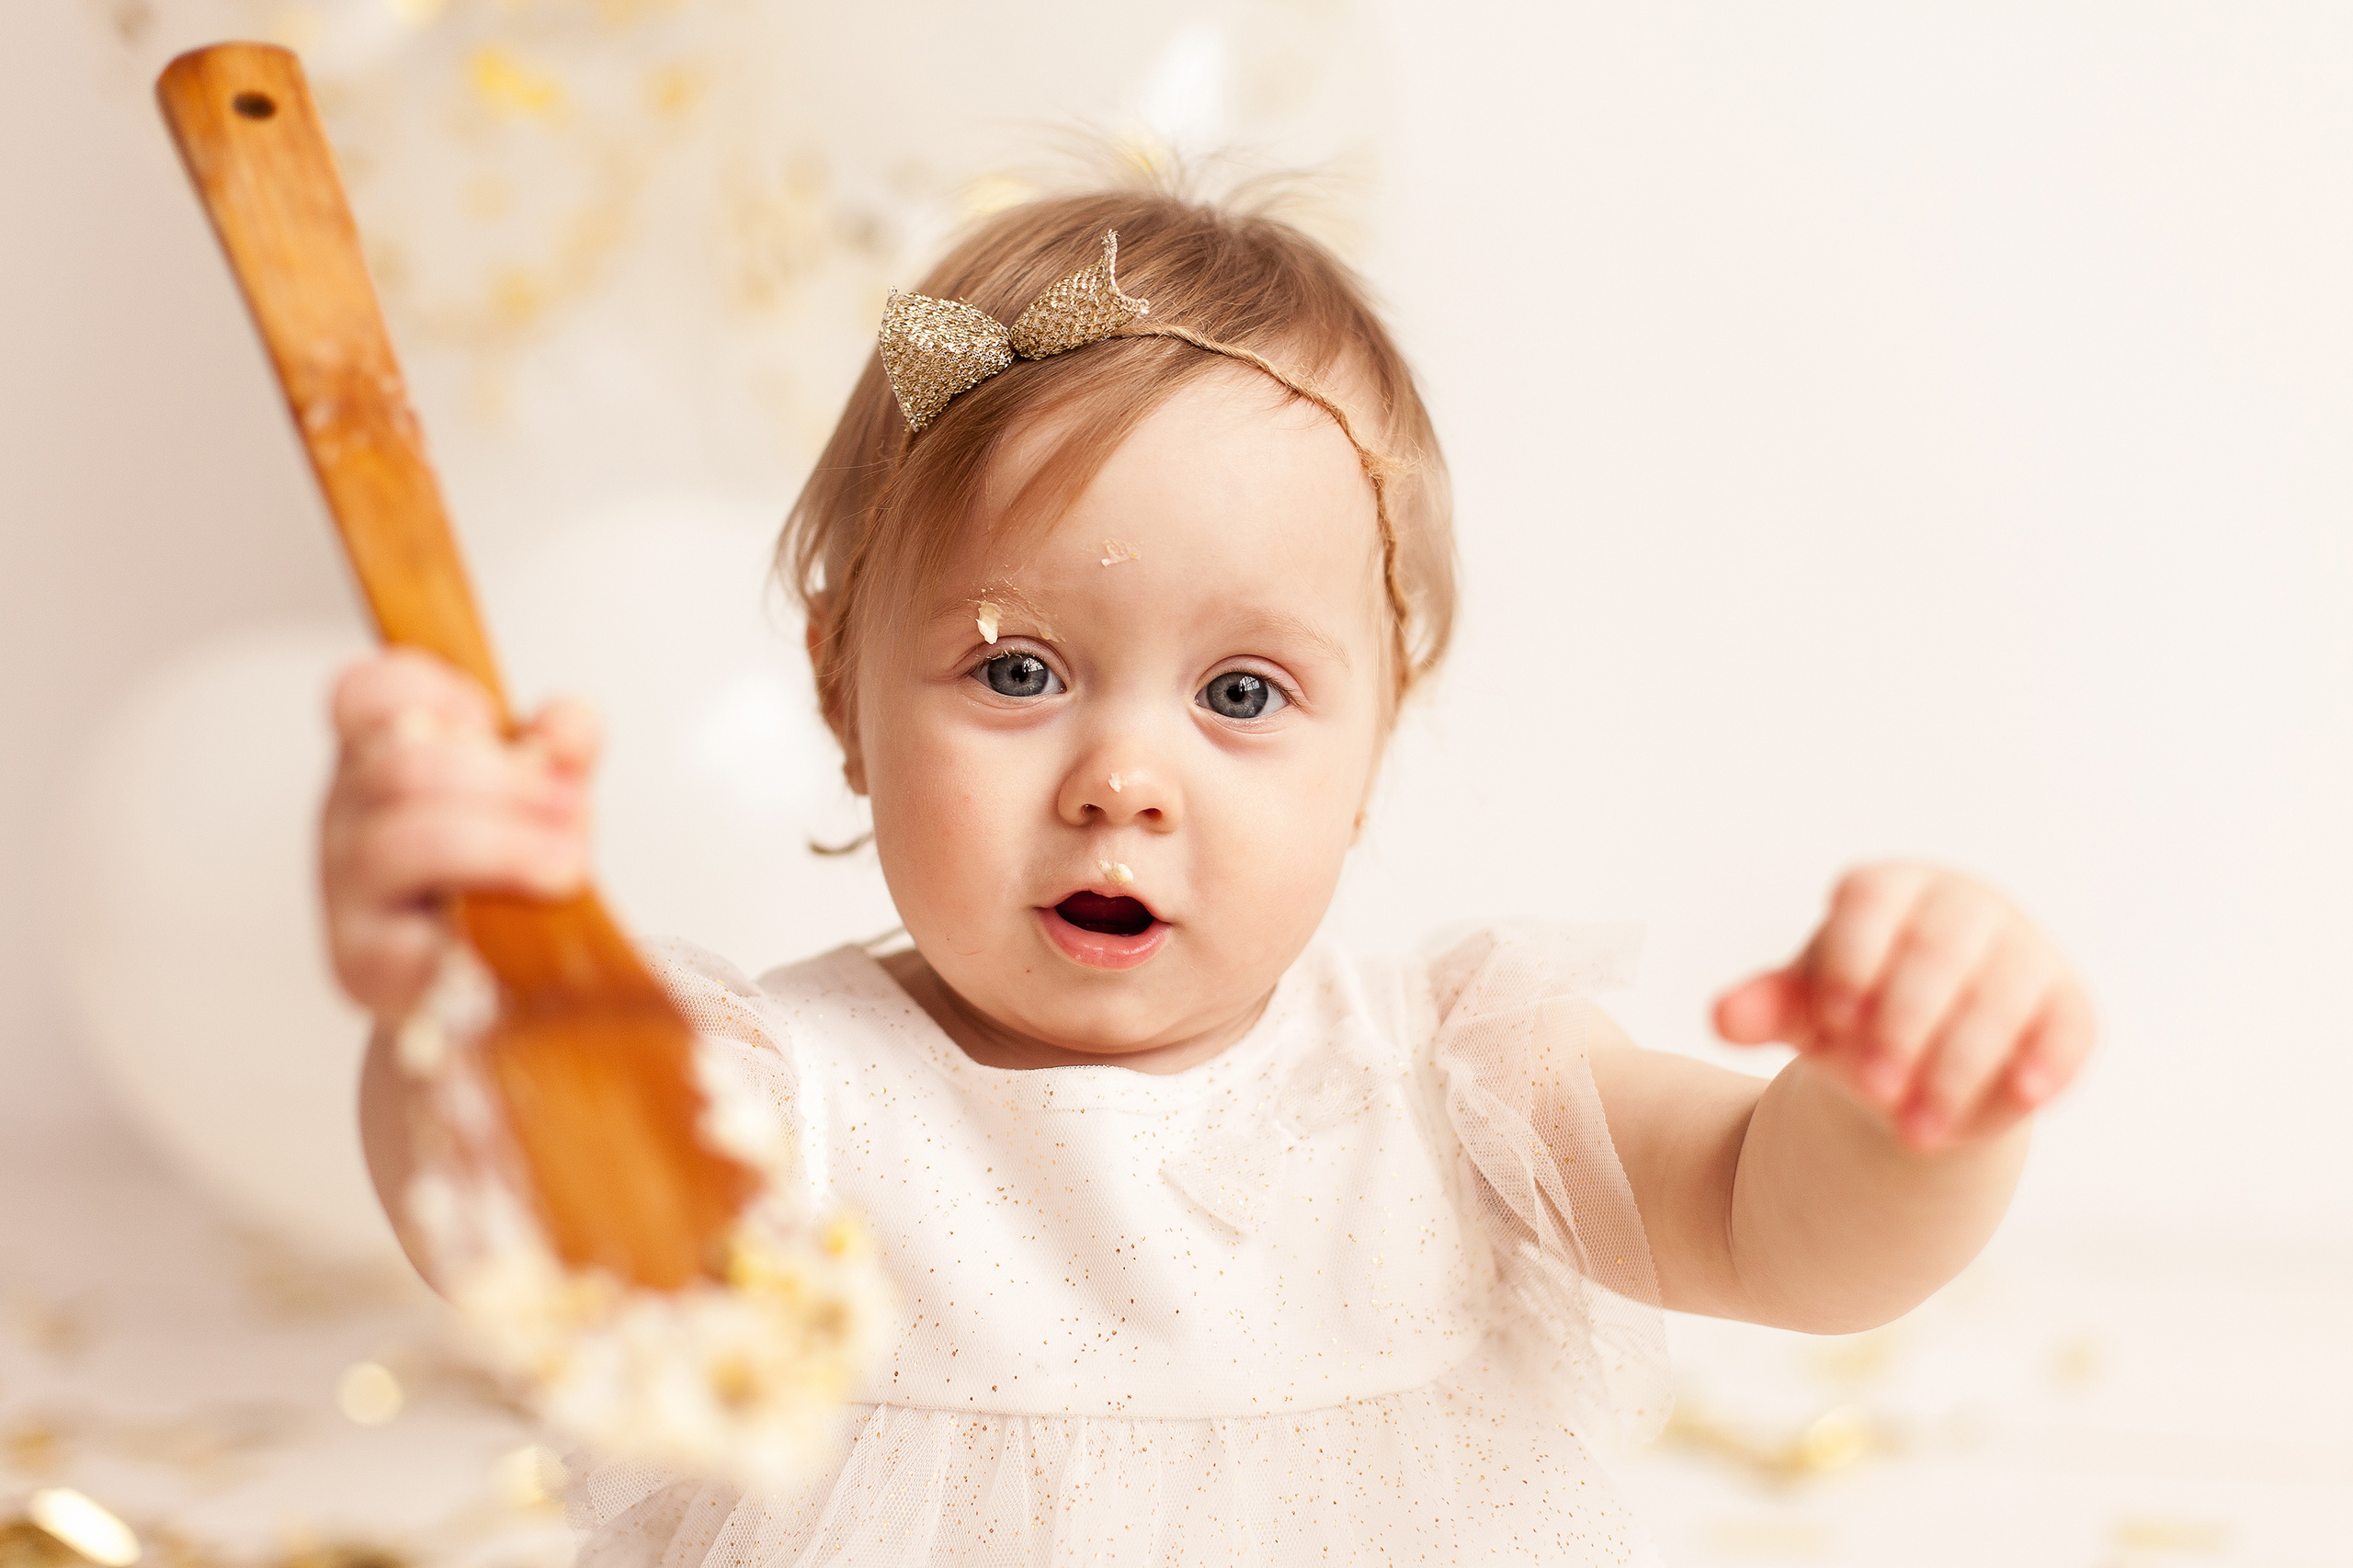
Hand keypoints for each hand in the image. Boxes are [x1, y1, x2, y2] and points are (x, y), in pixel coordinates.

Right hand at [320, 648, 599, 1021]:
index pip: (364, 693)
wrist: (483, 991)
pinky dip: (479, 931)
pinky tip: (522, 931)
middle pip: (403, 767)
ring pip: (404, 842)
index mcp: (376, 759)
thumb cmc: (503, 878)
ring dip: (507, 846)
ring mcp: (346, 895)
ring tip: (568, 869)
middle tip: (572, 809)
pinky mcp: (367, 969)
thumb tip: (571, 726)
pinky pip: (415, 940)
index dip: (442, 696)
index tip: (495, 729)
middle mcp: (345, 820)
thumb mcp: (541, 797)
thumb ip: (559, 749)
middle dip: (508, 783)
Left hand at [1712, 864, 2094, 1150]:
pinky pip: (2069, 1028)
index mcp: (1888, 891)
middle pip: (1938, 955)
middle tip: (1872, 1086)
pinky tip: (2023, 1097)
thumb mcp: (1803, 1010)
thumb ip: (1765, 1007)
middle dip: (1905, 1025)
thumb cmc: (1850, 1015)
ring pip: (2001, 1000)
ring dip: (1960, 1067)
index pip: (1870, 906)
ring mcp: (2023, 951)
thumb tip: (1722, 1019)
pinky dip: (2050, 1061)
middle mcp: (1963, 907)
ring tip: (1916, 1131)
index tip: (1830, 1021)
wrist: (1915, 1061)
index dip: (1852, 960)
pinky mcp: (2067, 1004)